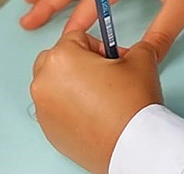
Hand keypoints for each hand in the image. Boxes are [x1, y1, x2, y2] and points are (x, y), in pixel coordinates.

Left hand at [31, 30, 161, 172]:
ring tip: (101, 96)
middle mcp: (44, 82)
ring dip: (74, 84)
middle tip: (106, 75)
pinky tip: (94, 113)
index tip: (110, 57)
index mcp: (61, 58)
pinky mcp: (47, 129)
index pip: (77, 36)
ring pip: (55, 83)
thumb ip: (135, 45)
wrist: (132, 146)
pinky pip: (56, 107)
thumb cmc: (130, 106)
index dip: (101, 46)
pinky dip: (70, 106)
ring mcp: (42, 108)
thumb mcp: (141, 59)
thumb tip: (133, 48)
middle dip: (81, 62)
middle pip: (59, 58)